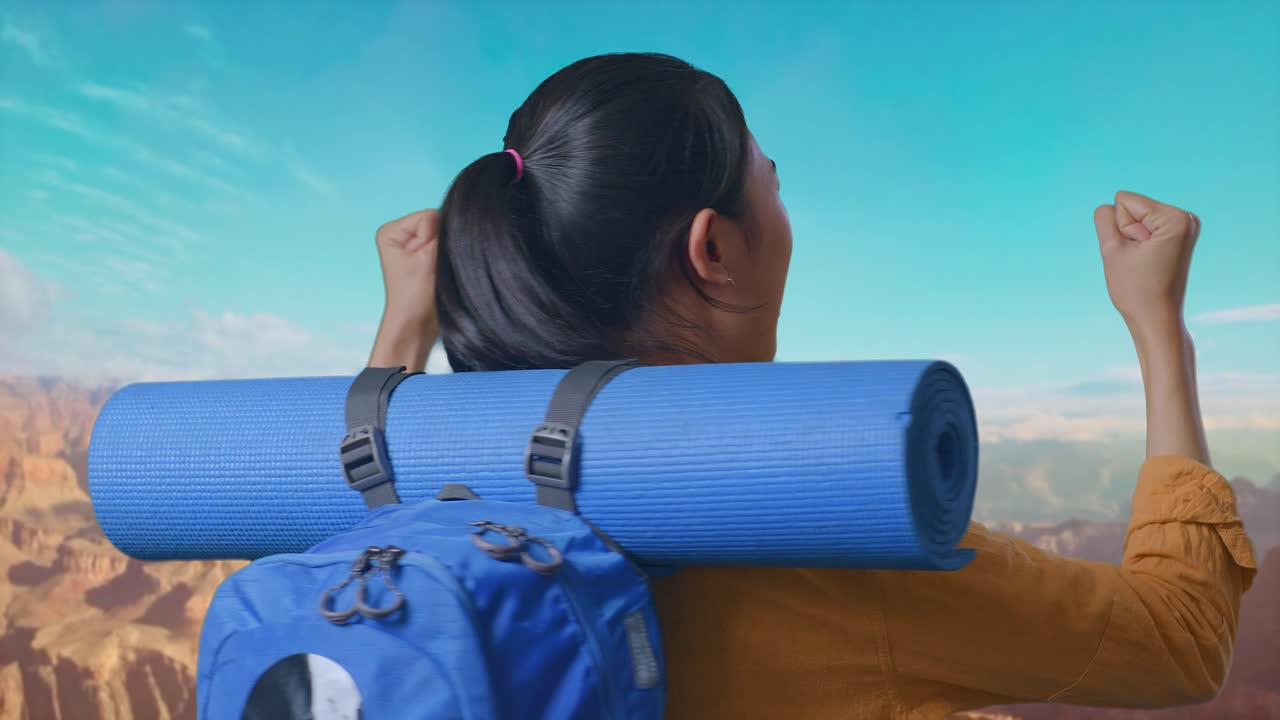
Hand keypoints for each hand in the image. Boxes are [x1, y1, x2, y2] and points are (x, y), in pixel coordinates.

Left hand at [375, 209, 439, 323]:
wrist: (418, 326)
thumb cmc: (416, 296)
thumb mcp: (428, 258)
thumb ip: (443, 231)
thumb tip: (459, 211)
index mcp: (391, 230)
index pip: (430, 216)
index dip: (435, 239)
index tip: (426, 263)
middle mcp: (401, 234)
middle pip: (438, 224)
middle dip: (442, 244)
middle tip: (432, 269)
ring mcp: (414, 245)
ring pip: (446, 235)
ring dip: (447, 253)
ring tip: (436, 273)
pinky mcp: (427, 256)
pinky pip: (448, 246)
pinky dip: (449, 259)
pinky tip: (440, 274)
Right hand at [1094, 191, 1200, 331]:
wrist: (1156, 319)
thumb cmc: (1135, 289)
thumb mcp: (1110, 249)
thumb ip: (1104, 219)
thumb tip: (1109, 206)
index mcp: (1175, 217)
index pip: (1123, 201)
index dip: (1121, 229)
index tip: (1136, 254)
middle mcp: (1186, 217)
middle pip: (1132, 207)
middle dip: (1128, 234)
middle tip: (1139, 261)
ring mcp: (1185, 226)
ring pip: (1137, 218)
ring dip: (1133, 241)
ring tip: (1145, 263)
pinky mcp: (1179, 236)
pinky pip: (1145, 228)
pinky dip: (1141, 244)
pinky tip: (1149, 263)